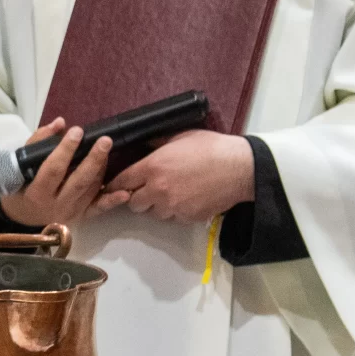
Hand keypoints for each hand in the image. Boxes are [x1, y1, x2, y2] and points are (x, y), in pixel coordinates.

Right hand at [0, 123, 124, 229]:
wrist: (22, 218)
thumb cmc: (19, 187)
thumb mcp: (20, 165)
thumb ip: (38, 142)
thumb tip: (60, 123)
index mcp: (37, 192)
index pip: (53, 169)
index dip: (66, 150)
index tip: (76, 131)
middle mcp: (56, 205)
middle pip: (78, 181)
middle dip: (93, 159)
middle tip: (105, 140)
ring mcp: (70, 213)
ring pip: (90, 190)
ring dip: (101, 169)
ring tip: (106, 150)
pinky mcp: (81, 218)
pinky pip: (98, 209)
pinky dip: (112, 201)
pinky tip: (125, 192)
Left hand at [109, 129, 255, 224]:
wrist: (240, 168)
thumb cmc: (211, 148)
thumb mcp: (179, 137)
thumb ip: (156, 144)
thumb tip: (144, 145)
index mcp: (152, 167)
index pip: (121, 182)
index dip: (116, 184)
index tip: (115, 185)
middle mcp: (158, 190)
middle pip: (133, 203)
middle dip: (136, 196)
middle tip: (146, 189)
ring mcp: (173, 206)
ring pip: (153, 213)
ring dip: (156, 205)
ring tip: (169, 193)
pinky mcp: (187, 217)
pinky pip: (173, 218)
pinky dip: (174, 211)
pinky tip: (185, 199)